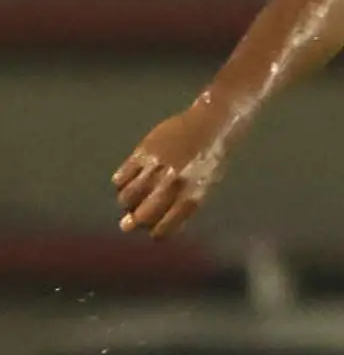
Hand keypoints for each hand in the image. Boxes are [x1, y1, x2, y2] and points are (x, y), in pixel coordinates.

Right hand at [112, 103, 232, 238]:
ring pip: (126, 198)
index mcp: (191, 195)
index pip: (163, 228)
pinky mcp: (142, 152)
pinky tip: (127, 181)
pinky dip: (120, 183)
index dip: (154, 232)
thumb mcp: (206, 185)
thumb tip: (156, 229)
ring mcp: (156, 167)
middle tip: (132, 219)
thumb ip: (184, 207)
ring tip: (130, 198)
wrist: (211, 122)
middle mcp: (172, 184)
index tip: (151, 229)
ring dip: (126, 202)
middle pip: (141, 216)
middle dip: (135, 222)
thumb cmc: (211, 157)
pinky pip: (120, 177)